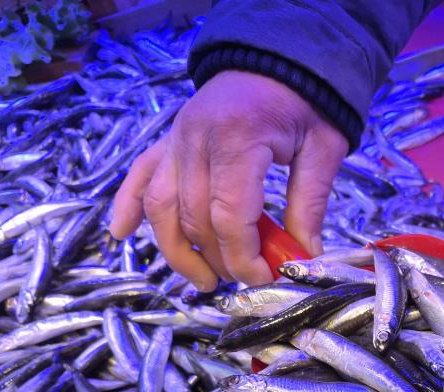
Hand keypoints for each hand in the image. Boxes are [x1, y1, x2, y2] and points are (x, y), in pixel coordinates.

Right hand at [110, 70, 347, 289]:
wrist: (277, 57)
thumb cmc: (304, 102)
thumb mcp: (322, 148)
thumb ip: (310, 203)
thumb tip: (305, 257)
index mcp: (236, 140)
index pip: (229, 218)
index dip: (244, 258)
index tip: (264, 279)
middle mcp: (195, 140)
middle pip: (195, 219)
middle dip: (219, 260)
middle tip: (245, 280)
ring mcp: (175, 140)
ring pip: (161, 207)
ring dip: (177, 251)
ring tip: (203, 281)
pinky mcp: (167, 140)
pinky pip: (139, 177)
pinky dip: (127, 206)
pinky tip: (120, 233)